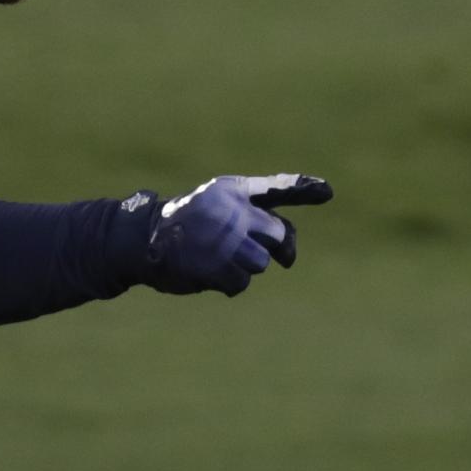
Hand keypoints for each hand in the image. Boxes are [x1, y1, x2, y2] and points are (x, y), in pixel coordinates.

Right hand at [138, 173, 332, 296]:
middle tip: (245, 248)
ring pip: (261, 262)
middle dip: (271, 246)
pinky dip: (227, 282)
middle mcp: (231, 210)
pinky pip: (241, 282)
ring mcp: (224, 238)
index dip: (303, 189)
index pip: (275, 188)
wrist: (143, 238)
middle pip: (279, 234)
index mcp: (232, 189)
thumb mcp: (216, 205)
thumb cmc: (187, 223)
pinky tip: (205, 270)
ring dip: (243, 267)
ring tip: (215, 257)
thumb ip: (254, 217)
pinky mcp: (216, 265)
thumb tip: (288, 253)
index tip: (327, 192)